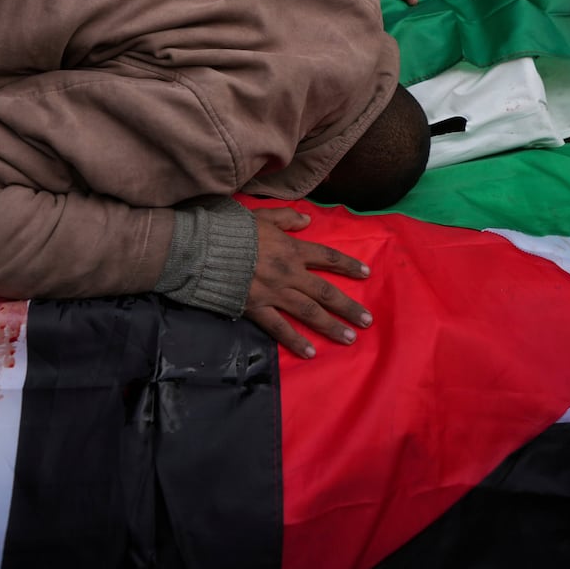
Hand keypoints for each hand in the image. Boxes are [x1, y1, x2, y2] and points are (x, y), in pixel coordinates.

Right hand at [245, 208, 371, 357]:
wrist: (202, 247)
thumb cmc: (230, 229)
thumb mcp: (261, 215)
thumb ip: (286, 218)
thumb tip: (307, 219)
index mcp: (290, 249)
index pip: (327, 257)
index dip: (348, 265)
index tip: (366, 273)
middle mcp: (288, 273)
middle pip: (325, 291)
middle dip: (348, 306)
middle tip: (367, 320)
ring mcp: (273, 292)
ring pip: (309, 312)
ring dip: (331, 326)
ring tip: (350, 338)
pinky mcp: (256, 308)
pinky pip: (279, 328)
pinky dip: (296, 341)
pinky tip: (311, 352)